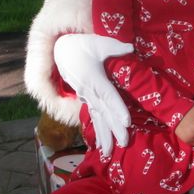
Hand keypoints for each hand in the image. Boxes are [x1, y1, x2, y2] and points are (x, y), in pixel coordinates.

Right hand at [53, 34, 132, 156]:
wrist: (62, 50)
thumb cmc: (83, 45)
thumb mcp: (99, 42)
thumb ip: (115, 46)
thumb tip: (131, 47)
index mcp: (94, 77)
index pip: (108, 95)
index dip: (117, 108)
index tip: (126, 122)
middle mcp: (89, 90)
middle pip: (104, 111)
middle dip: (114, 128)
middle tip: (125, 142)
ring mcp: (86, 96)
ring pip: (97, 118)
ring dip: (104, 135)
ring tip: (110, 151)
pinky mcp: (85, 98)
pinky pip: (92, 117)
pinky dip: (97, 131)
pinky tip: (101, 145)